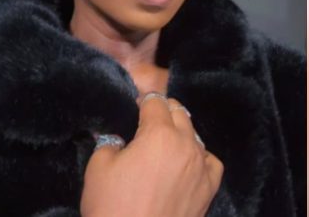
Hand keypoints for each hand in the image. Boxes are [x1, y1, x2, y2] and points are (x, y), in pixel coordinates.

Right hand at [80, 95, 223, 216]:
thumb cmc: (112, 208)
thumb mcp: (98, 168)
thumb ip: (108, 141)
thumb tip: (114, 135)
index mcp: (159, 134)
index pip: (154, 102)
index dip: (141, 101)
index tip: (132, 107)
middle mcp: (186, 146)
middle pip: (179, 113)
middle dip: (162, 112)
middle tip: (144, 122)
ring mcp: (201, 168)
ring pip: (195, 135)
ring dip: (180, 132)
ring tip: (162, 144)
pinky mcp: (208, 190)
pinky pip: (210, 161)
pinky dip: (199, 156)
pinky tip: (186, 162)